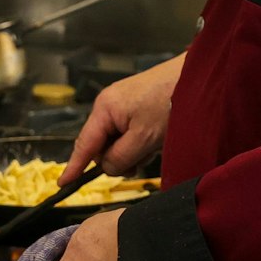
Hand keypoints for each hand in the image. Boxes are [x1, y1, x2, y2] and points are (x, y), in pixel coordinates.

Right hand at [61, 52, 184, 183]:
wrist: (197, 76)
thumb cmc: (169, 103)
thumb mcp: (144, 138)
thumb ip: (120, 157)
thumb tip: (107, 168)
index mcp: (104, 109)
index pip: (84, 144)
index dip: (74, 166)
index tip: (63, 184)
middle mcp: (108, 105)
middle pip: (101, 145)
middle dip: (117, 159)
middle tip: (140, 162)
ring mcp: (122, 104)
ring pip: (117, 141)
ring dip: (132, 152)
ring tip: (153, 147)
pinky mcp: (136, 106)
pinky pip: (128, 133)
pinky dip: (139, 143)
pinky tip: (155, 140)